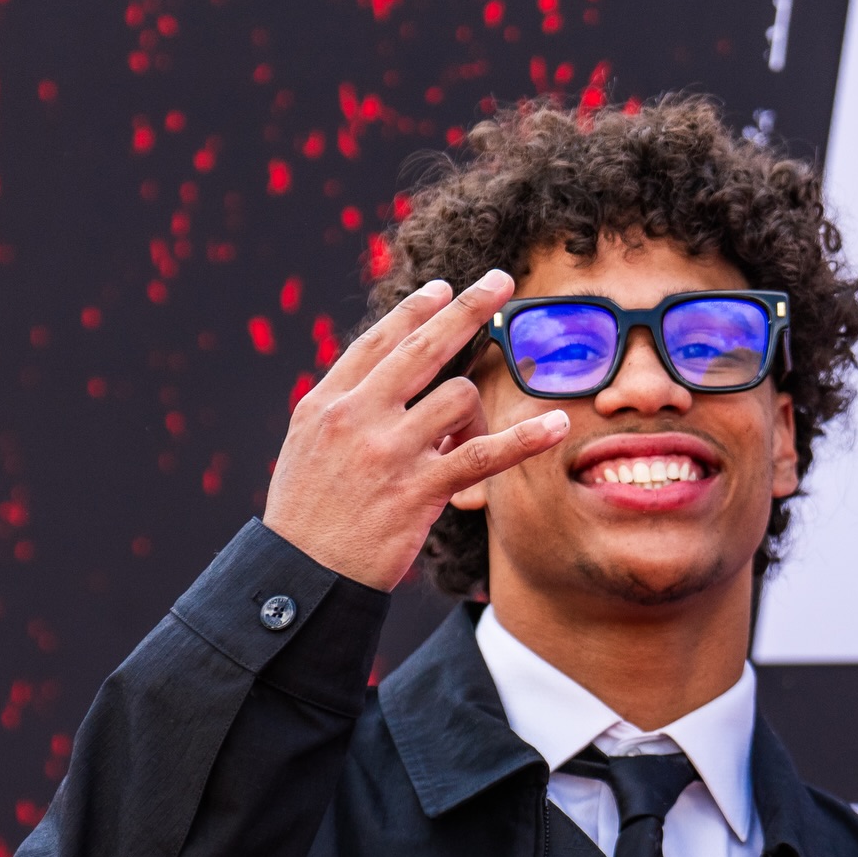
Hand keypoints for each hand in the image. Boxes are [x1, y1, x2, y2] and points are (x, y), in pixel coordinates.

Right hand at [262, 269, 567, 590]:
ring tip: (468, 435)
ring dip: (475, 411)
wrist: (301, 576)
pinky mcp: (419, 491)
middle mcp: (357, 417)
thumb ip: (343, 413)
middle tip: (501, 280)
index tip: (444, 287)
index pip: (378, 342)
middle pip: (423, 348)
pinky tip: (556, 426)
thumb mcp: (306, 450)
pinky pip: (483, 455)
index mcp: (327, 403)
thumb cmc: (306, 520)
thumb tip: (388, 387)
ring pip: (458, 397)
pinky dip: (524, 440)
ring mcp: (389, 452)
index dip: (415, 311)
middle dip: (467, 308)